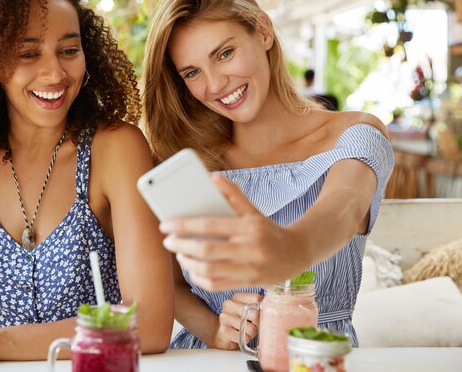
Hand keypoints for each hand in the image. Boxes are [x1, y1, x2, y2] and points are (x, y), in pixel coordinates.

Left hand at [160, 174, 309, 290]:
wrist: (297, 253)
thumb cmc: (268, 230)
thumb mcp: (253, 210)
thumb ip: (233, 194)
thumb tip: (213, 177)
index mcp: (249, 227)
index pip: (209, 225)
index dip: (183, 226)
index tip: (165, 225)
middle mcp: (250, 248)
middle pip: (206, 250)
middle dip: (181, 246)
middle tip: (168, 242)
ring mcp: (250, 268)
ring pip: (209, 271)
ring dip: (188, 264)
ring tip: (179, 255)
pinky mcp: (248, 283)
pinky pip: (216, 285)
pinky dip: (199, 278)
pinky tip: (193, 269)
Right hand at [211, 292, 260, 349]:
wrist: (223, 335)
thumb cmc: (239, 322)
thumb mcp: (247, 311)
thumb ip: (258, 306)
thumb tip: (273, 307)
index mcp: (236, 297)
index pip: (257, 298)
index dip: (263, 308)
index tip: (261, 314)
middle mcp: (229, 304)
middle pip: (256, 313)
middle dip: (259, 323)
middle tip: (255, 325)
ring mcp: (225, 317)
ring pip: (251, 328)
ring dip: (252, 333)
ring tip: (247, 332)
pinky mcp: (224, 330)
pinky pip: (244, 338)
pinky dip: (246, 339)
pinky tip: (241, 337)